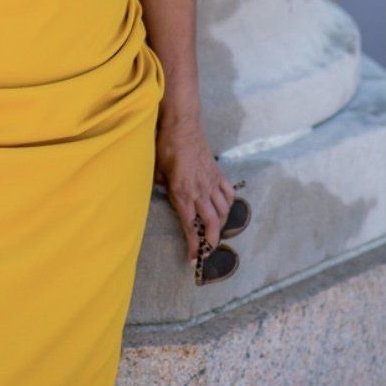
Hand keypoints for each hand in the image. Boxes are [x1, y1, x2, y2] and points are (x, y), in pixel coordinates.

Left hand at [154, 113, 236, 263]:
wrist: (182, 126)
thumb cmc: (166, 147)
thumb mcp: (157, 171)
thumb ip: (162, 188)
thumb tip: (163, 195)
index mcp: (182, 193)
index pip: (190, 226)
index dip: (193, 245)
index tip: (194, 259)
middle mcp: (200, 191)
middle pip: (212, 223)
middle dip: (211, 241)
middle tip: (208, 251)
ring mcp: (211, 182)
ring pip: (223, 210)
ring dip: (221, 224)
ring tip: (215, 232)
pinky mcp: (217, 173)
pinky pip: (228, 193)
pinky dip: (228, 203)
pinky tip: (224, 208)